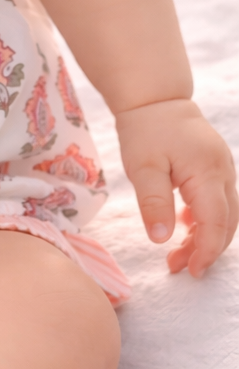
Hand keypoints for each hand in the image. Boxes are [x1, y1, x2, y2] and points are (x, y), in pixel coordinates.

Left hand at [116, 98, 236, 277]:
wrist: (154, 98)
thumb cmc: (145, 129)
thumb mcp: (142, 167)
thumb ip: (153, 203)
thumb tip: (161, 240)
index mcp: (208, 172)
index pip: (216, 223)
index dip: (207, 251)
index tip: (190, 270)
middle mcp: (224, 172)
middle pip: (226, 222)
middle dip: (206, 249)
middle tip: (177, 266)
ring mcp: (223, 169)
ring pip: (224, 214)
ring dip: (205, 237)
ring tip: (176, 253)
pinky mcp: (216, 168)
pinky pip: (218, 201)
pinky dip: (204, 219)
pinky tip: (183, 226)